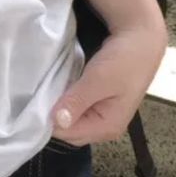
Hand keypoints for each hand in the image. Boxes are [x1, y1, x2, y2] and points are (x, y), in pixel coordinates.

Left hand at [50, 24, 167, 146]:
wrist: (141, 41)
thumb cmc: (123, 61)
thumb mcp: (98, 80)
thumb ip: (77, 101)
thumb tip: (57, 122)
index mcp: (107, 127)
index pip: (69, 135)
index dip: (50, 121)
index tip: (33, 104)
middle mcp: (105, 128)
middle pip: (69, 132)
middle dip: (53, 117)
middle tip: (38, 96)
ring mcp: (103, 116)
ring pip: (71, 121)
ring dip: (58, 109)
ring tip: (44, 93)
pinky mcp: (100, 104)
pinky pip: (76, 110)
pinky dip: (65, 102)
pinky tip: (57, 90)